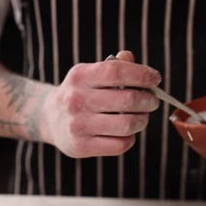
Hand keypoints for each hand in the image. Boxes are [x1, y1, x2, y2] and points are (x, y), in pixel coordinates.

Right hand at [43, 51, 160, 156]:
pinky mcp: (81, 146)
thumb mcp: (90, 75)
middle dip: (148, 101)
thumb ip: (113, 66)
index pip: (116, 71)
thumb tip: (131, 59)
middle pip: (127, 99)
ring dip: (142, 121)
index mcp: (80, 76)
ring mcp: (78, 125)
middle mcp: (76, 100)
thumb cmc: (80, 95)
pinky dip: (130, 138)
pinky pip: (119, 144)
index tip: (155, 79)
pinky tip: (127, 133)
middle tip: (153, 102)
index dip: (142, 74)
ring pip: (126, 124)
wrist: (49, 120)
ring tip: (142, 118)